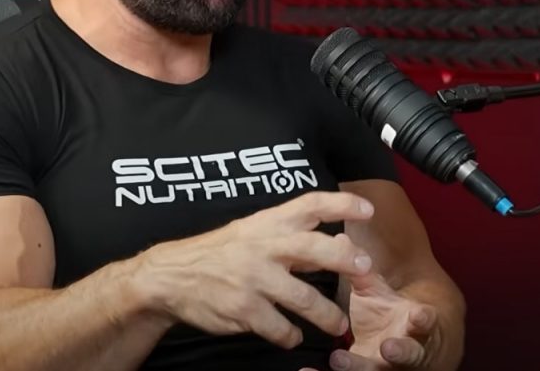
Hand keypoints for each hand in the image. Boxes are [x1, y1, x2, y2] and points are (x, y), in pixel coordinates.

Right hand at [134, 191, 375, 348]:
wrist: (172, 277)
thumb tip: (341, 243)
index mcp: (267, 223)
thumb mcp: (253, 233)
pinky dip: (292, 336)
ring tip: (339, 324)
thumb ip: (293, 237)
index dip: (341, 204)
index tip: (367, 209)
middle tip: (365, 270)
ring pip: (305, 300)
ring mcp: (255, 280)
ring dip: (328, 315)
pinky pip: (281, 328)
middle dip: (344, 259)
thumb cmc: (220, 253)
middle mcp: (264, 247)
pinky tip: (293, 336)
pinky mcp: (245, 310)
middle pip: (314, 248)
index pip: (309, 204)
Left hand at [308, 271, 443, 369]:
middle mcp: (406, 353)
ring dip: (360, 369)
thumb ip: (362, 273)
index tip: (419, 314)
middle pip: (408, 357)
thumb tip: (339, 239)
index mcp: (414, 327)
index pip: (424, 323)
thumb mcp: (380, 294)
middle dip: (400, 352)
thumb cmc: (390, 316)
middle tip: (387, 347)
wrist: (406, 349)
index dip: (423, 320)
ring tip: (339, 360)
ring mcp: (389, 370)